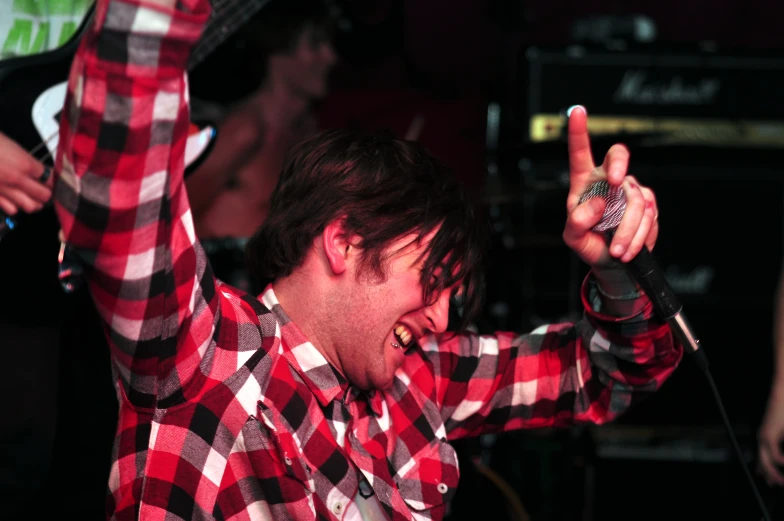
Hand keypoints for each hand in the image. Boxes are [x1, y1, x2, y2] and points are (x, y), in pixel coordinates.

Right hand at [0, 132, 51, 215]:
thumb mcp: (12, 145)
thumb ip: (27, 160)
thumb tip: (37, 170)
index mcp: (26, 164)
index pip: (51, 179)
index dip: (54, 181)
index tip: (53, 181)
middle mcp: (18, 179)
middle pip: (45, 196)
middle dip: (48, 194)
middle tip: (46, 190)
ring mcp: (5, 189)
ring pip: (31, 206)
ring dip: (35, 203)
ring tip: (33, 197)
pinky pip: (12, 209)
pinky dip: (16, 207)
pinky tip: (15, 200)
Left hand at [562, 106, 658, 268]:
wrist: (612, 263)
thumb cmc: (589, 242)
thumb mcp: (573, 238)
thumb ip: (577, 222)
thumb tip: (597, 204)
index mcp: (585, 182)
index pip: (580, 153)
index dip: (578, 132)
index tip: (576, 112)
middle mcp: (608, 179)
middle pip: (617, 155)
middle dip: (617, 164)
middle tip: (615, 180)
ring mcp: (630, 189)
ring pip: (635, 200)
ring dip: (627, 231)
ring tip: (617, 250)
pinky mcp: (649, 203)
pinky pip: (649, 216)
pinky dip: (638, 238)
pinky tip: (627, 249)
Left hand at [759, 388, 783, 485]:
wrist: (780, 400)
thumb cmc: (783, 415)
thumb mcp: (781, 433)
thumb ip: (778, 447)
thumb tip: (781, 460)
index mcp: (765, 440)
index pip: (763, 460)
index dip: (766, 473)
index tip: (771, 483)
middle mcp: (762, 440)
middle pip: (763, 464)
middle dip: (771, 476)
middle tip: (779, 484)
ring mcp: (763, 438)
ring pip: (767, 462)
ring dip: (776, 473)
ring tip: (783, 481)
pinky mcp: (768, 435)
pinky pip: (774, 453)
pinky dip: (781, 460)